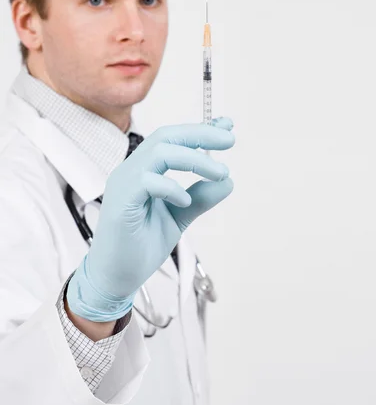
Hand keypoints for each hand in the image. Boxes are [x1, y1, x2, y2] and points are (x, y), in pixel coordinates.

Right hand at [66, 117, 234, 320]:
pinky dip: (171, 187)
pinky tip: (185, 202)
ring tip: (219, 172)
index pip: (172, 140)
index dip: (200, 130)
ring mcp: (124, 184)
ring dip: (194, 159)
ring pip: (159, 153)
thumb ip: (200, 197)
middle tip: (230, 140)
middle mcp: (132, 170)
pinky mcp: (121, 202)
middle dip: (200, 134)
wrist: (116, 277)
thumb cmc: (142, 246)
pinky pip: (147, 181)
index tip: (227, 126)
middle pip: (166, 136)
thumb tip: (228, 180)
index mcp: (144, 170)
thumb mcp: (180, 216)